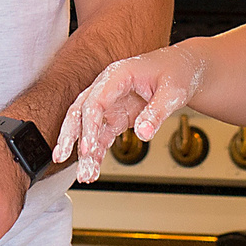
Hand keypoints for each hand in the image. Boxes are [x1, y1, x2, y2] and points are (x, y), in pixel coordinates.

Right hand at [51, 45, 207, 184]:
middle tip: (63, 157)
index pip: (95, 101)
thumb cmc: (176, 73)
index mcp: (118, 75)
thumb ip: (157, 112)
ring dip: (84, 152)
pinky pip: (101, 138)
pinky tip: (93, 170)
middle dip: (70, 136)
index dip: (89, 126)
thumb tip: (143, 133)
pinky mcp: (116, 117)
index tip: (88, 148)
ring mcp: (110, 105)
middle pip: (80, 112)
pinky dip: (97, 154)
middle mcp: (108, 89)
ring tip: (86, 175)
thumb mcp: (173, 92)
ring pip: (88, 129)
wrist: (182, 70)